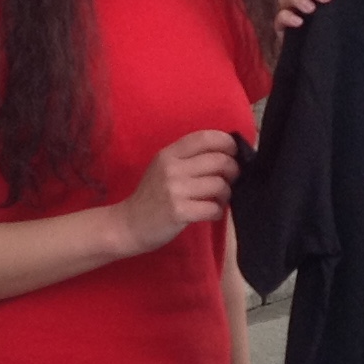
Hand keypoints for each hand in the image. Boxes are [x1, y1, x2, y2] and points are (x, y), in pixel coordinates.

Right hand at [115, 131, 239, 255]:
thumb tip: (226, 153)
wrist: (129, 225)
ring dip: (227, 193)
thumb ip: (188, 158)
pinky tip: (212, 212)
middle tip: (231, 180)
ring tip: (220, 199)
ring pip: (220, 184)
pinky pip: (213, 208)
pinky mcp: (179, 211)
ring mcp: (175, 190)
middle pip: (219, 160)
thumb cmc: (151, 196)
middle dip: (233, 170)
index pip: (205, 138)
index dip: (227, 143)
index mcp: (169, 154)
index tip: (234, 153)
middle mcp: (172, 168)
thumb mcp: (163, 168)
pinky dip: (218, 211)